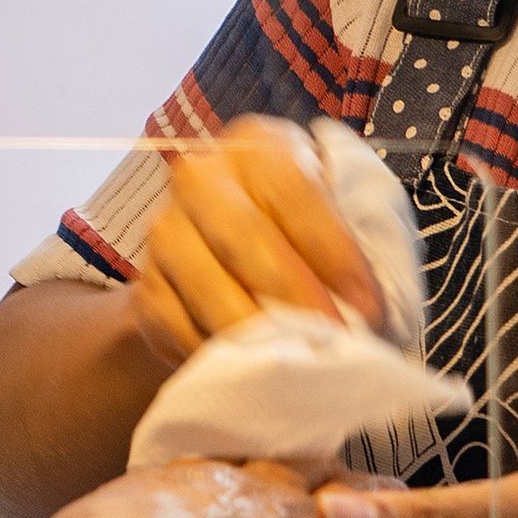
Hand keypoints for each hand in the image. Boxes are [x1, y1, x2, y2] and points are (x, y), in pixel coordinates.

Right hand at [128, 115, 388, 370]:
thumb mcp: (345, 216)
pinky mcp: (147, 291)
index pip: (293, 190)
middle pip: (242, 234)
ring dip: (258, 332)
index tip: (370, 307)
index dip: (335, 252)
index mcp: (259, 147)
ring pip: (206, 287)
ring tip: (298, 363)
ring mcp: (166, 233)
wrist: (233, 266)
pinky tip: (254, 369)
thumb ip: (361, 235)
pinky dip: (219, 356)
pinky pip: (179, 329)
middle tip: (334, 340)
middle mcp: (203, 178)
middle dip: (294, 295)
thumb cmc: (308, 238)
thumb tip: (369, 300)